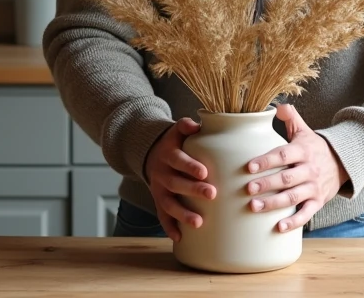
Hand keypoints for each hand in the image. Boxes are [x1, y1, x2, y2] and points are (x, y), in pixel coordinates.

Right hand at [144, 117, 215, 241]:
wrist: (151, 153)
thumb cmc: (174, 142)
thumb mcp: (176, 130)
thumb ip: (185, 126)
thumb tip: (196, 125)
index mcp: (168, 154)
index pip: (178, 160)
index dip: (190, 166)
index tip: (204, 172)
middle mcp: (162, 173)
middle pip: (176, 183)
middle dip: (193, 190)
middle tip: (212, 194)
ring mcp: (159, 189)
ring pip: (169, 204)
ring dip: (183, 214)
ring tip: (199, 223)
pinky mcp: (158, 201)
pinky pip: (162, 216)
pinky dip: (169, 228)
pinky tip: (179, 238)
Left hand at [245, 104, 349, 232]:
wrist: (342, 163)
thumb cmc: (314, 147)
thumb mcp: (304, 131)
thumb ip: (291, 117)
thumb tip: (278, 106)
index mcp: (303, 151)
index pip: (283, 155)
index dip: (266, 161)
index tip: (249, 167)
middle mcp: (309, 169)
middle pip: (286, 178)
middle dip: (267, 184)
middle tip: (248, 189)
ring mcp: (314, 187)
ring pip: (293, 197)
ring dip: (274, 203)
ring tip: (254, 207)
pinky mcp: (318, 201)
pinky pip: (306, 214)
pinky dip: (294, 222)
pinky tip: (279, 228)